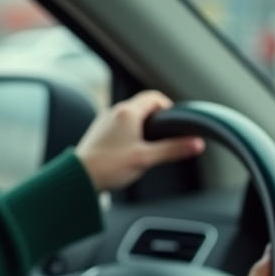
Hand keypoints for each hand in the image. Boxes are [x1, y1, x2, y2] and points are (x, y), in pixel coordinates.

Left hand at [74, 91, 203, 191]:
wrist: (79, 178)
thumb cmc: (109, 166)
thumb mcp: (146, 158)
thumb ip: (172, 149)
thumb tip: (196, 143)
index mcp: (128, 112)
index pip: (154, 97)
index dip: (168, 107)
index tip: (175, 122)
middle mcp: (115, 111)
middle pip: (142, 105)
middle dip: (157, 117)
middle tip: (166, 135)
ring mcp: (104, 121)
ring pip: (130, 115)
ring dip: (142, 124)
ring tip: (150, 144)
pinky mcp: (98, 132)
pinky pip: (119, 124)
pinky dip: (130, 131)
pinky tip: (131, 150)